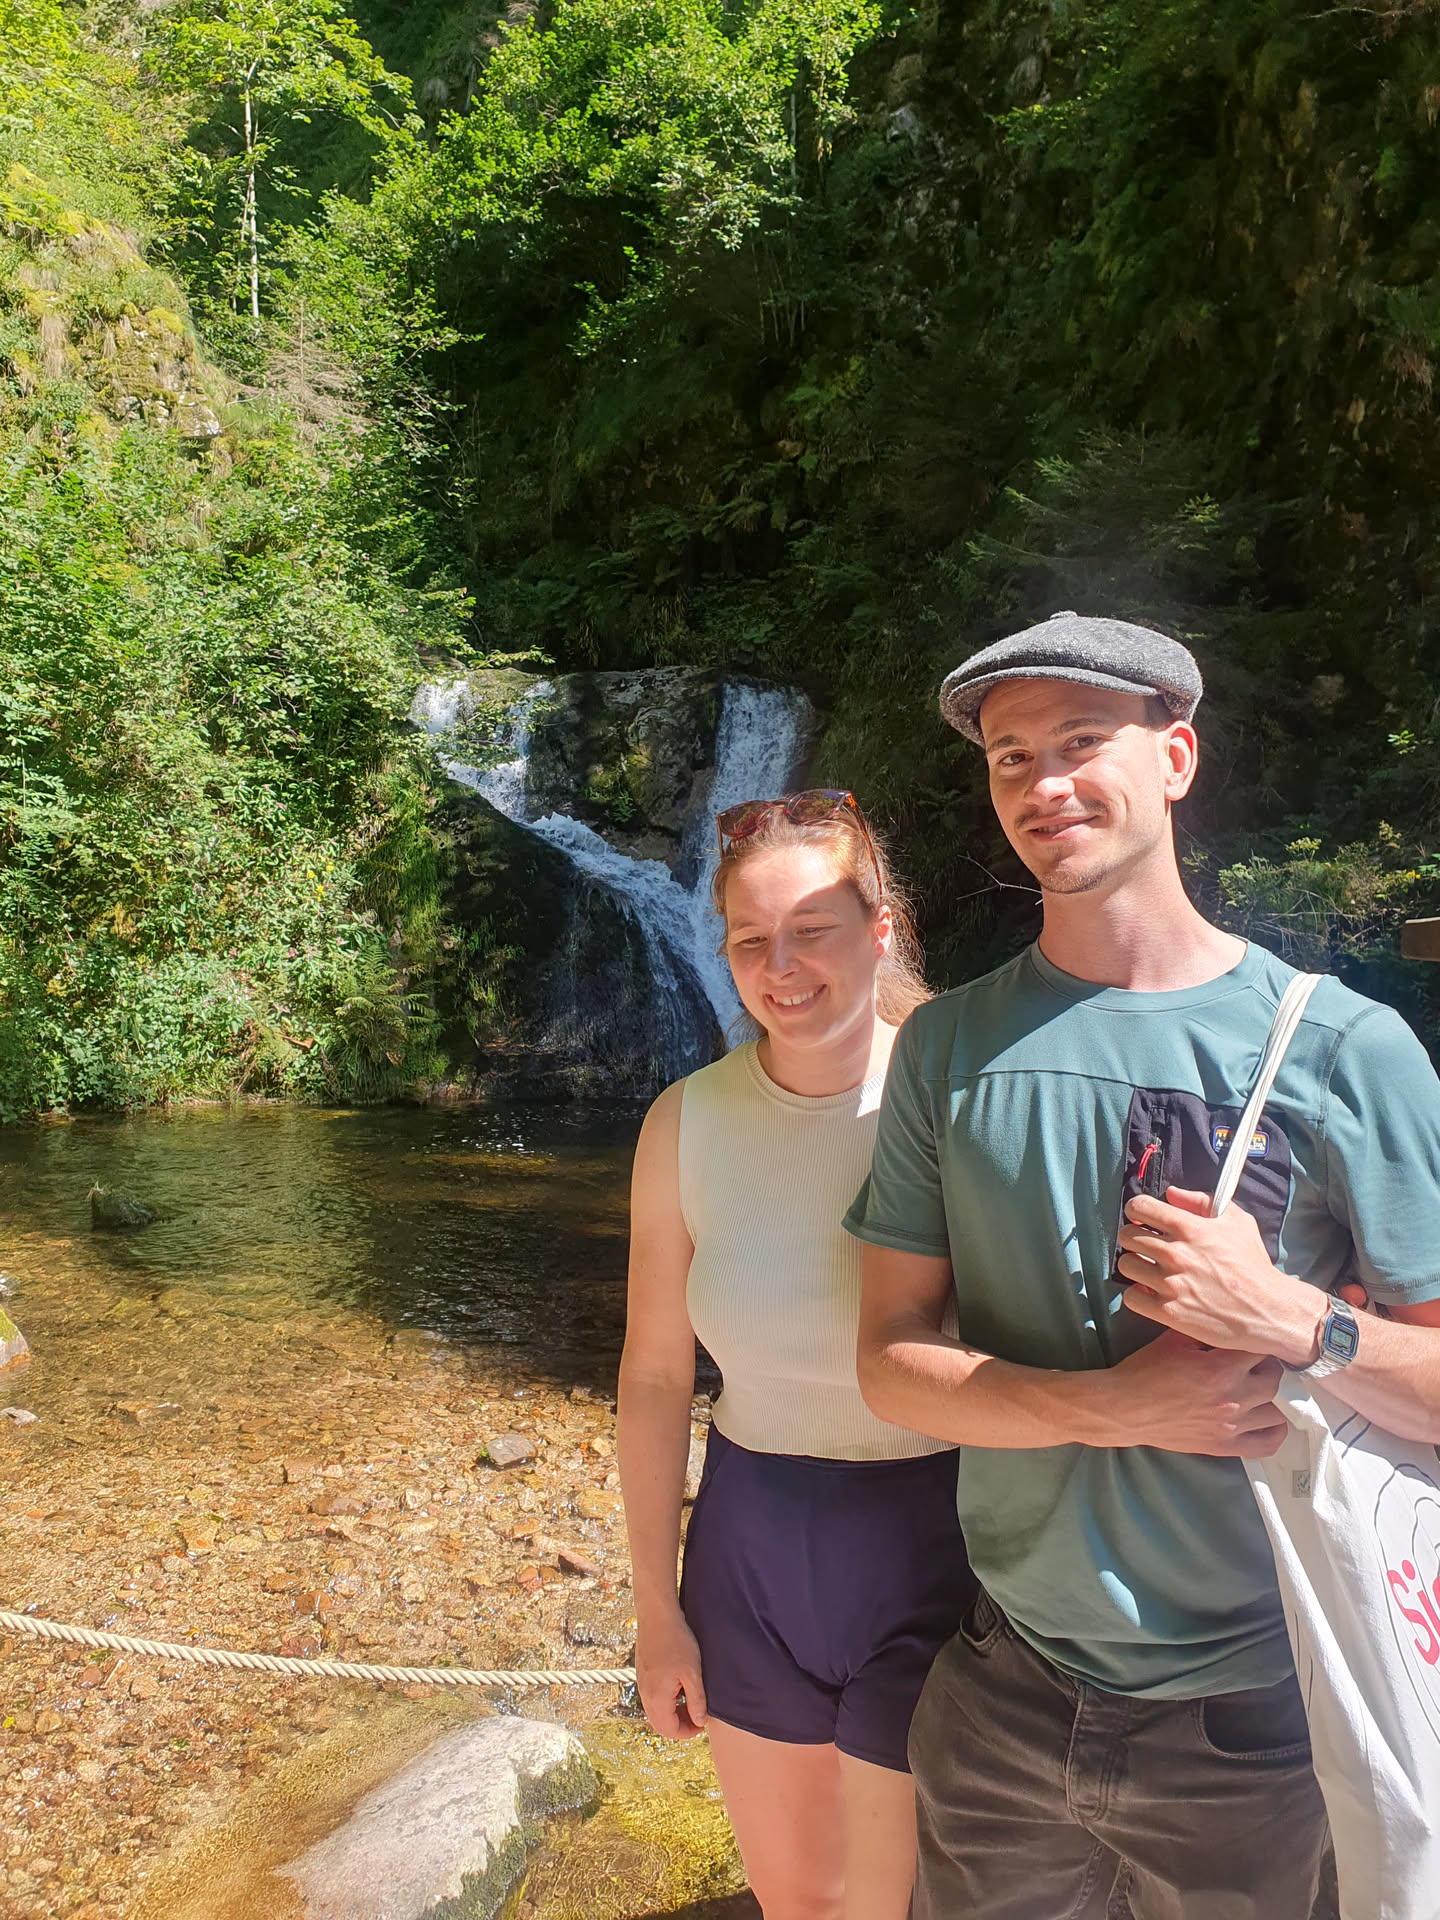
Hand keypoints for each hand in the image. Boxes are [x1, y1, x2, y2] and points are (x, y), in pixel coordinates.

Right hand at [634, 1609, 707, 1739]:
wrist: (657, 1614)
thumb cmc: (677, 1641)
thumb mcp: (693, 1673)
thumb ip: (697, 1701)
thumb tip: (700, 1722)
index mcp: (657, 1698)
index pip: (669, 1730)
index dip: (687, 1732)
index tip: (702, 1723)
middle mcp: (645, 1694)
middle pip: (660, 1724)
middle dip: (679, 1724)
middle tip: (697, 1715)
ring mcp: (641, 1683)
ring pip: (655, 1710)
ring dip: (673, 1712)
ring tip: (690, 1699)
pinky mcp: (642, 1673)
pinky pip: (652, 1696)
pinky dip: (666, 1700)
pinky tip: (679, 1685)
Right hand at [1098, 1328, 1289, 1456]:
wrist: (1124, 1408)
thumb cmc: (1145, 1370)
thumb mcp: (1174, 1339)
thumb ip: (1206, 1329)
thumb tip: (1231, 1321)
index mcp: (1220, 1368)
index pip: (1262, 1351)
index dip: (1261, 1341)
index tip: (1258, 1339)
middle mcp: (1232, 1398)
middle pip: (1276, 1381)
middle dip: (1271, 1368)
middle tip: (1260, 1362)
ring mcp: (1230, 1425)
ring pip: (1278, 1412)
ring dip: (1276, 1398)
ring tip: (1264, 1388)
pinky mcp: (1224, 1446)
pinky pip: (1266, 1444)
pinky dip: (1276, 1433)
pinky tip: (1270, 1419)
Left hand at [1116, 1187, 1324, 1365]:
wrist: (1267, 1310)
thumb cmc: (1253, 1266)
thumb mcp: (1237, 1222)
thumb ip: (1202, 1201)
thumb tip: (1171, 1194)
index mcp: (1190, 1228)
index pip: (1139, 1207)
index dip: (1137, 1210)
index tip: (1140, 1218)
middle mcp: (1176, 1253)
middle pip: (1126, 1236)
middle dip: (1133, 1238)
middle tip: (1146, 1246)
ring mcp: (1170, 1283)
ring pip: (1126, 1265)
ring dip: (1136, 1266)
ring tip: (1150, 1270)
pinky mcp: (1168, 1311)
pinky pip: (1131, 1297)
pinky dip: (1138, 1295)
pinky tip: (1153, 1293)